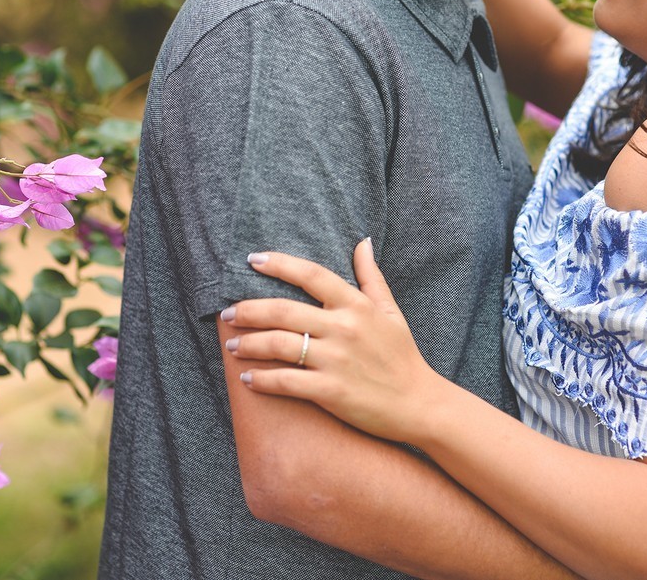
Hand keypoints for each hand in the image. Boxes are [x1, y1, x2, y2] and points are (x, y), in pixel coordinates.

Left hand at [223, 238, 442, 443]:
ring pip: (279, 344)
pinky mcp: (330, 391)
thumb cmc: (402, 356)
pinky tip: (248, 378)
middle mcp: (343, 328)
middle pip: (284, 310)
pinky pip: (286, 381)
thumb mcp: (391, 311)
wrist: (419, 404)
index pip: (311, 275)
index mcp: (356, 306)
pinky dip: (262, 380)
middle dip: (248, 310)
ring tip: (232, 346)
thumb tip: (362, 241)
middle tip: (227, 313)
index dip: (279, 264)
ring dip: (249, 344)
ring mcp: (336, 360)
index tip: (252, 260)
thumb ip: (371, 277)